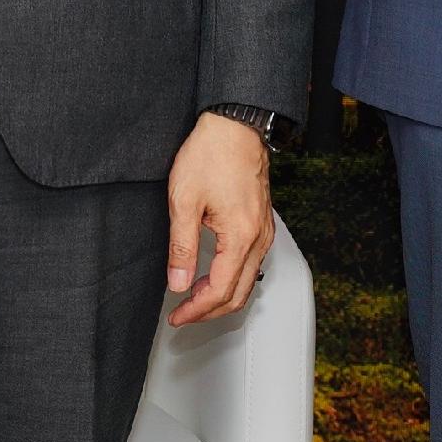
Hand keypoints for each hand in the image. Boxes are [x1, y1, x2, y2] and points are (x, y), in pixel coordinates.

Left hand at [164, 113, 276, 325]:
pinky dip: (233, 278)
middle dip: (210, 311)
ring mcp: (263, 230)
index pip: (220, 291)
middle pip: (239, 294)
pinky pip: (252, 263)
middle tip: (183, 314)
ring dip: (222, 296)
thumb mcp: (184, 201)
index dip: (196, 310)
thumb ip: (182, 248)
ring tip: (194, 299)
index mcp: (240, 236)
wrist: (234, 125)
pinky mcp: (261, 222)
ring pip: (249, 281)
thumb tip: (178, 283)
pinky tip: (214, 275)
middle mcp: (258, 238)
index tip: (177, 316)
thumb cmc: (212, 154)